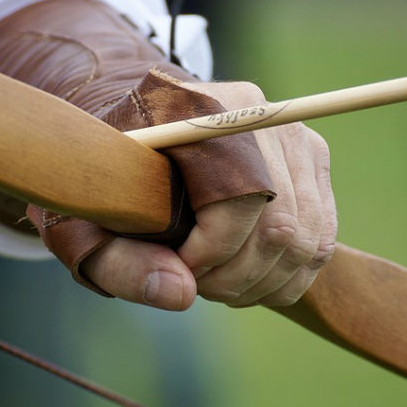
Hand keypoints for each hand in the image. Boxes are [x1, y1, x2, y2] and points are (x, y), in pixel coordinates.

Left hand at [81, 81, 336, 310]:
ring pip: (307, 239)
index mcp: (196, 110)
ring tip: (215, 283)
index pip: (236, 200)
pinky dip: (286, 275)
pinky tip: (244, 278)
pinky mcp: (311, 157)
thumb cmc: (105, 184)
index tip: (178, 268)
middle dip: (237, 277)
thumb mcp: (86, 226)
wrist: (134, 142)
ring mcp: (291, 132)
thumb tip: (182, 295)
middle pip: (281, 225)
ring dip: (263, 282)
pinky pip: (320, 237)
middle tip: (196, 285)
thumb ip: (122, 263)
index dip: (211, 255)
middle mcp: (255, 110)